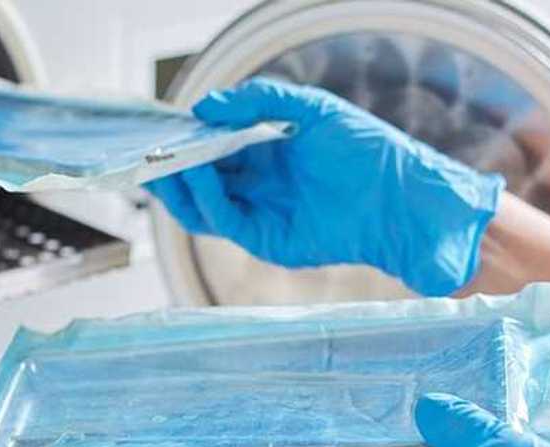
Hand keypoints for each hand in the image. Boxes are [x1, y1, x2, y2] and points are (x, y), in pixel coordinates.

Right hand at [146, 78, 502, 296]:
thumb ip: (259, 102)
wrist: (404, 197)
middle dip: (170, 165)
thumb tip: (205, 106)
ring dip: (178, 184)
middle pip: (201, 180)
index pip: (214, 149)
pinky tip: (195, 170)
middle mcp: (262, 187)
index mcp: (270, 154)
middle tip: (145, 148)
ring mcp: (263, 216)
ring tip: (162, 160)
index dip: (186, 139)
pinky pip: (225, 220)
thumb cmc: (369, 150)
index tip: (158, 127)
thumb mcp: (311, 110)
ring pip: (203, 206)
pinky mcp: (270, 240)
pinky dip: (205, 197)